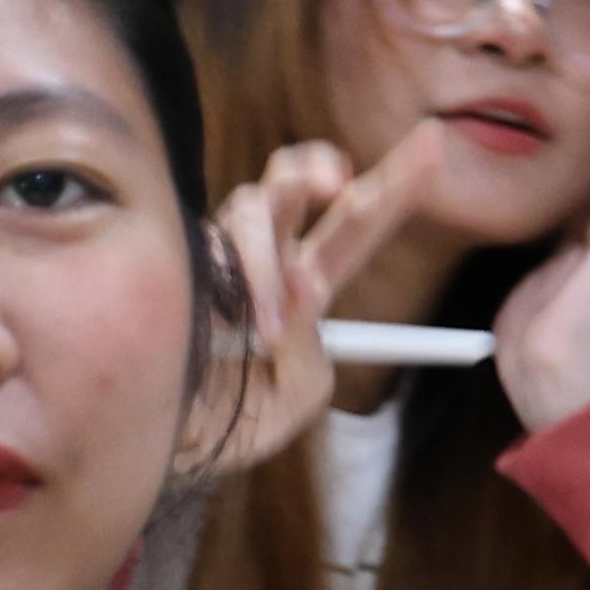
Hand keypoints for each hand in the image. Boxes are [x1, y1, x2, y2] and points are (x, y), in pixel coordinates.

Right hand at [193, 124, 458, 486]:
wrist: (153, 442)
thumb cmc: (225, 421)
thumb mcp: (291, 401)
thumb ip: (312, 353)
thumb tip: (305, 286)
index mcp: (304, 287)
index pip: (356, 230)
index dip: (394, 189)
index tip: (436, 147)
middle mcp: (265, 255)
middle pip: (314, 189)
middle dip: (357, 175)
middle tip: (401, 162)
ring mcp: (217, 247)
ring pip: (257, 206)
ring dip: (271, 261)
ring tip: (268, 330)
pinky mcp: (174, 250)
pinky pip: (212, 242)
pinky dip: (242, 279)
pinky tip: (241, 322)